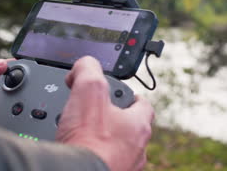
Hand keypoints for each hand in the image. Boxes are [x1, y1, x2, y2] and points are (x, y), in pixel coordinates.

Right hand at [56, 56, 153, 170]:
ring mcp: (125, 167)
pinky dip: (97, 158)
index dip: (132, 96)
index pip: (144, 105)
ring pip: (120, 150)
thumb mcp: (89, 88)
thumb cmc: (88, 139)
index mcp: (138, 126)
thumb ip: (89, 69)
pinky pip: (107, 164)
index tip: (121, 94)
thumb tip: (83, 66)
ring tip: (86, 136)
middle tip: (96, 115)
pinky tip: (82, 153)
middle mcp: (137, 150)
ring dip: (107, 142)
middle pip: (131, 129)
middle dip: (115, 120)